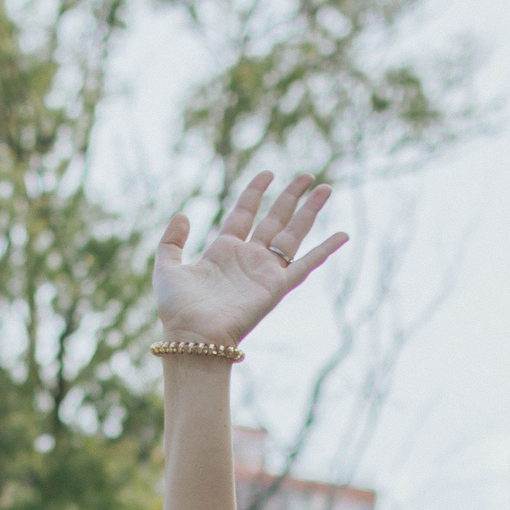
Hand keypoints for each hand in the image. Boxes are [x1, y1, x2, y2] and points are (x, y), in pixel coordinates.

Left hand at [153, 171, 348, 349]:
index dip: (255, 192)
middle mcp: (248, 258)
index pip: (244, 213)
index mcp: (223, 251)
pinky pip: (305, 265)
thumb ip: (172, 240)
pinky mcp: (276, 287)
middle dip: (291, 196)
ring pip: (293, 234)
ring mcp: (264, 272)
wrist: (193, 336)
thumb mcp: (166, 267)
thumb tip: (183, 214)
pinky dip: (325, 250)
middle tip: (308, 175)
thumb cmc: (177, 309)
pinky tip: (343, 235)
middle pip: (275, 219)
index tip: (268, 173)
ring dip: (310, 211)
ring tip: (326, 188)